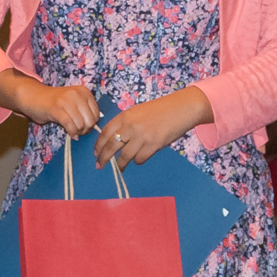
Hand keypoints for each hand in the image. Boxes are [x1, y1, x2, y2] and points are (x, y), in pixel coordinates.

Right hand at [11, 79, 101, 137]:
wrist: (35, 97)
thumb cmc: (56, 103)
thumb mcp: (74, 102)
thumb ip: (85, 110)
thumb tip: (95, 126)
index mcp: (84, 91)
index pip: (96, 113)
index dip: (92, 124)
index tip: (86, 127)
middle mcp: (77, 94)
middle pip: (90, 120)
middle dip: (86, 130)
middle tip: (80, 132)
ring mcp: (66, 100)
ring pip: (80, 124)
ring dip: (78, 132)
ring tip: (74, 132)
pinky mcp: (56, 108)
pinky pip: (70, 125)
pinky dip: (71, 133)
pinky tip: (71, 135)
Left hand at [96, 87, 213, 167]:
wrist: (181, 108)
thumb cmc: (161, 110)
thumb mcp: (138, 112)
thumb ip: (126, 123)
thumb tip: (114, 139)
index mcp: (125, 116)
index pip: (105, 133)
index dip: (98, 145)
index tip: (95, 153)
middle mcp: (131, 126)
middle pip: (111, 146)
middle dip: (103, 158)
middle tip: (99, 165)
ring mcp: (142, 136)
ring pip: (124, 156)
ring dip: (121, 164)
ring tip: (120, 168)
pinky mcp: (153, 145)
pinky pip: (139, 159)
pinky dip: (138, 160)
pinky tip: (139, 158)